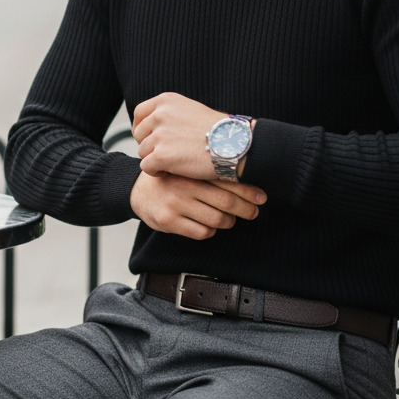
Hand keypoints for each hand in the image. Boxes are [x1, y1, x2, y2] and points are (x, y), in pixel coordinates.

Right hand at [130, 171, 265, 239]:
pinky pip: (202, 232)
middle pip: (226, 202)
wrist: (138, 189)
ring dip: (229, 222)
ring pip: (216, 220)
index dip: (248, 191)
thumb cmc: (171, 177)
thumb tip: (247, 175)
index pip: (227, 180)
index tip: (261, 197)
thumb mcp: (188, 167)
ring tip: (229, 219)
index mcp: (191, 168)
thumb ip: (210, 170)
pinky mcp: (168, 221)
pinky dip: (211, 231)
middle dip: (245, 210)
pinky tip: (210, 225)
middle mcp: (184, 184)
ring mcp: (176, 203)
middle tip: (253, 212)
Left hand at [133, 92, 222, 179]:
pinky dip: (156, 172)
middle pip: (139, 134)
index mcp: (166, 101)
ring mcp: (160, 135)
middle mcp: (160, 114)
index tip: (149, 138)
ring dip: (155, 159)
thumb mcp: (191, 110)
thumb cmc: (218, 131)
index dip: (142, 128)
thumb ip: (170, 114)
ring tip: (174, 163)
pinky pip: (146, 167)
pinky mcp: (161, 155)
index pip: (139, 113)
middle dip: (149, 145)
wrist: (235, 144)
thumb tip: (151, 125)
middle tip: (166, 154)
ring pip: (142, 152)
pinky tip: (171, 172)